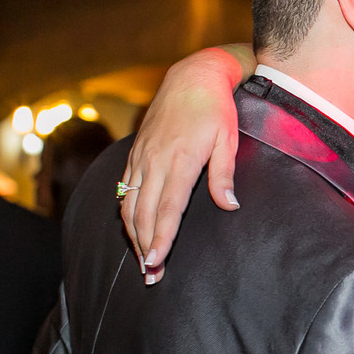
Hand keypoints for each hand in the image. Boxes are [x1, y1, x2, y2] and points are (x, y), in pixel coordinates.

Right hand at [121, 46, 251, 282]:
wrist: (192, 77)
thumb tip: (229, 205)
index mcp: (180, 161)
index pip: (168, 209)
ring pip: (130, 204)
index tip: (158, 262)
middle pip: (145, 214)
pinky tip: (132, 230)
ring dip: (134, 235)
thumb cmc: (216, 110)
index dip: (161, 238)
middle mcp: (155, 162)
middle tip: (151, 275)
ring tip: (142, 261)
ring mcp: (142, 158)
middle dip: (146, 247)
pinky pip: (124, 189)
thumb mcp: (228, 139)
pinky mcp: (136, 154)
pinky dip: (126, 214)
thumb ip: (224, 174)